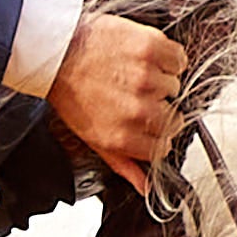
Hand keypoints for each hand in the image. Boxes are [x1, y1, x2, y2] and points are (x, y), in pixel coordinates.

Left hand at [44, 10, 188, 191]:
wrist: (58, 52)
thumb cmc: (71, 92)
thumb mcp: (92, 137)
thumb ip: (123, 163)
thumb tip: (145, 186)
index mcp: (123, 136)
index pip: (164, 147)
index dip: (157, 135)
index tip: (148, 124)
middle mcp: (138, 111)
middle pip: (174, 119)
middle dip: (160, 109)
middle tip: (138, 96)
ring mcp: (146, 79)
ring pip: (175, 87)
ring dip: (160, 81)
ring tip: (134, 74)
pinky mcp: (151, 49)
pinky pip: (178, 59)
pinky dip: (167, 58)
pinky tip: (144, 58)